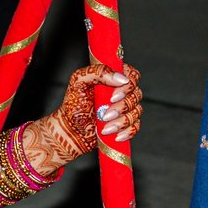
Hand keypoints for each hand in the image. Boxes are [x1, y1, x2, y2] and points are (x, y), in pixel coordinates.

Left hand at [25, 63, 142, 176]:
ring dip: (121, 122)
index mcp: (112, 77)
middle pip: (136, 95)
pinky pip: (135, 127)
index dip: (127, 86)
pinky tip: (114, 135)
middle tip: (104, 115)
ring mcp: (124, 108)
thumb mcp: (78, 82)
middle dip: (121, 108)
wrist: (70, 130)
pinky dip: (127, 132)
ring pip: (136, 112)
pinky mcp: (125, 124)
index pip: (132, 75)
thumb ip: (98, 72)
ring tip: (104, 127)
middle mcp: (121, 91)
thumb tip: (120, 78)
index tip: (113, 96)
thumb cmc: (73, 105)